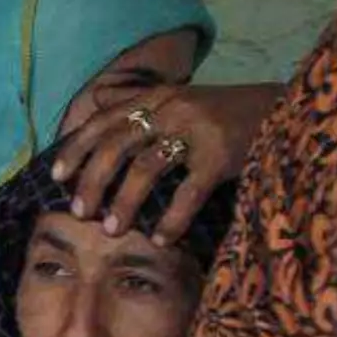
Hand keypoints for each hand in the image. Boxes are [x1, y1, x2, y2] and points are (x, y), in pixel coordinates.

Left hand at [50, 82, 282, 245]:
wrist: (280, 111)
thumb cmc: (222, 114)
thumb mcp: (178, 100)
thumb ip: (138, 106)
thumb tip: (95, 108)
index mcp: (156, 98)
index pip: (104, 121)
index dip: (77, 148)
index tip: (56, 176)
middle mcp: (171, 109)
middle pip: (117, 145)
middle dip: (92, 181)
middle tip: (79, 212)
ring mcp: (197, 131)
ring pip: (146, 168)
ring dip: (124, 202)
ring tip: (111, 230)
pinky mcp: (221, 156)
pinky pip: (188, 192)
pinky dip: (171, 219)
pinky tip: (160, 238)